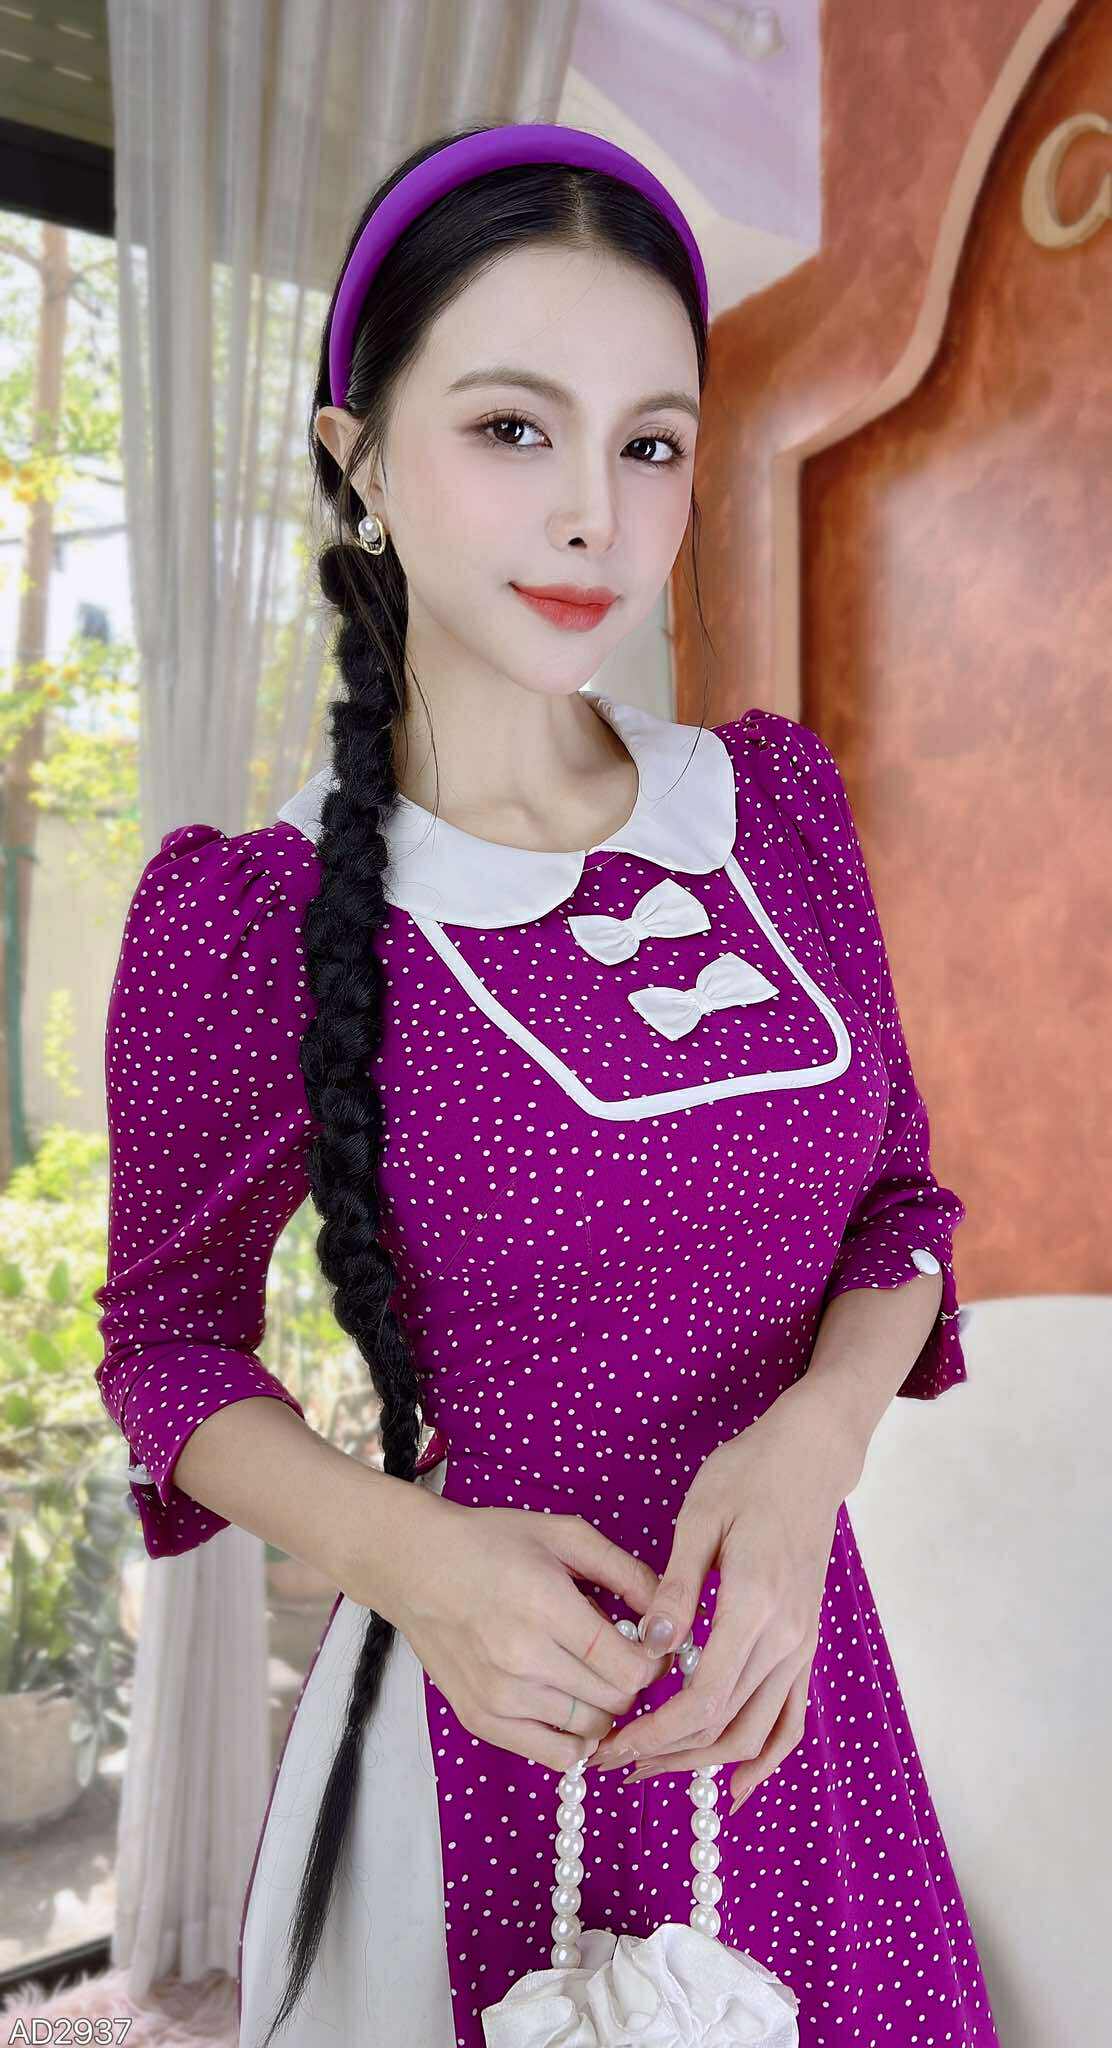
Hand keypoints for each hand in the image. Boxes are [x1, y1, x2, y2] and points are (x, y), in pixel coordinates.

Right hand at [382, 1495, 673, 1775]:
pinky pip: (553, 1756)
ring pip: (590, 1730)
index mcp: (546, 1607)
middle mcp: (521, 1660)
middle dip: (631, 1681)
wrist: (415, 1564)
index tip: (648, 1644)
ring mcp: (499, 1697)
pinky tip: (572, 1706)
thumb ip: (625, 1572)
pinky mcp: (482, 1720)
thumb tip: (671, 1616)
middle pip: (615, 1702)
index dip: (653, 1661)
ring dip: (604, 1707)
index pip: (629, 1668)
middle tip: (620, 1655)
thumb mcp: (564, 1535)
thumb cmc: (491, 1542)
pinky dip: (575, 1739)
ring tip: (590, 1673)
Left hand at [585, 1389, 857, 1808]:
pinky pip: (791, 1717)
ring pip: (757, 1732)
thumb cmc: (749, 1473)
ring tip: (654, 1768)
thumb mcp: (700, 1517)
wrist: (811, 1457)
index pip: (701, 1699)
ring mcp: (802, 1645)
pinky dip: (766, 1757)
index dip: (654, 1732)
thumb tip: (649, 1650)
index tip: (612, 1746)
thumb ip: (676, 1588)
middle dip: (666, 1754)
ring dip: (705, 1762)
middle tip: (615, 1760)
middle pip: (724, 1726)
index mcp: (754, 1606)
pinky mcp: (806, 1643)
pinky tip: (738, 1785)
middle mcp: (785, 1638)